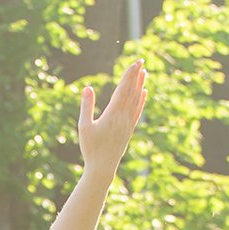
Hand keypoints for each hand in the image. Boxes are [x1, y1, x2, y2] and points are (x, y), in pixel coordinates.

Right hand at [78, 59, 147, 175]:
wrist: (103, 168)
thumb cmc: (91, 148)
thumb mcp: (84, 127)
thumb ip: (86, 106)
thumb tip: (87, 88)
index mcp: (113, 114)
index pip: (123, 89)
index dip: (129, 75)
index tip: (135, 63)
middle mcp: (124, 117)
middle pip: (132, 91)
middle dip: (136, 75)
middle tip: (141, 61)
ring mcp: (128, 123)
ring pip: (136, 100)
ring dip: (140, 85)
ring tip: (144, 72)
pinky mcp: (129, 130)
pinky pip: (138, 111)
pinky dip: (141, 100)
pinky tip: (144, 93)